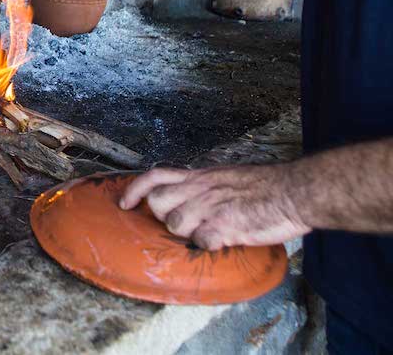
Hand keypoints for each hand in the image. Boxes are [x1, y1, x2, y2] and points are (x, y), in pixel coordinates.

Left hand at [119, 164, 310, 250]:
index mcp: (201, 176)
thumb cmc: (267, 187)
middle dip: (164, 217)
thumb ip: (205, 187)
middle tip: (188, 223)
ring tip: (211, 230)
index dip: (134, 189)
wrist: (295, 190)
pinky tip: (223, 239)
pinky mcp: (225, 224)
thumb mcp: (227, 177)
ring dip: (188, 233)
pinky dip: (209, 244)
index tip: (124, 203)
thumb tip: (189, 197)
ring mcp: (211, 206)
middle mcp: (200, 188)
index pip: (155, 176)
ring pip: (174, 223)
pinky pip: (201, 240)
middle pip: (157, 203)